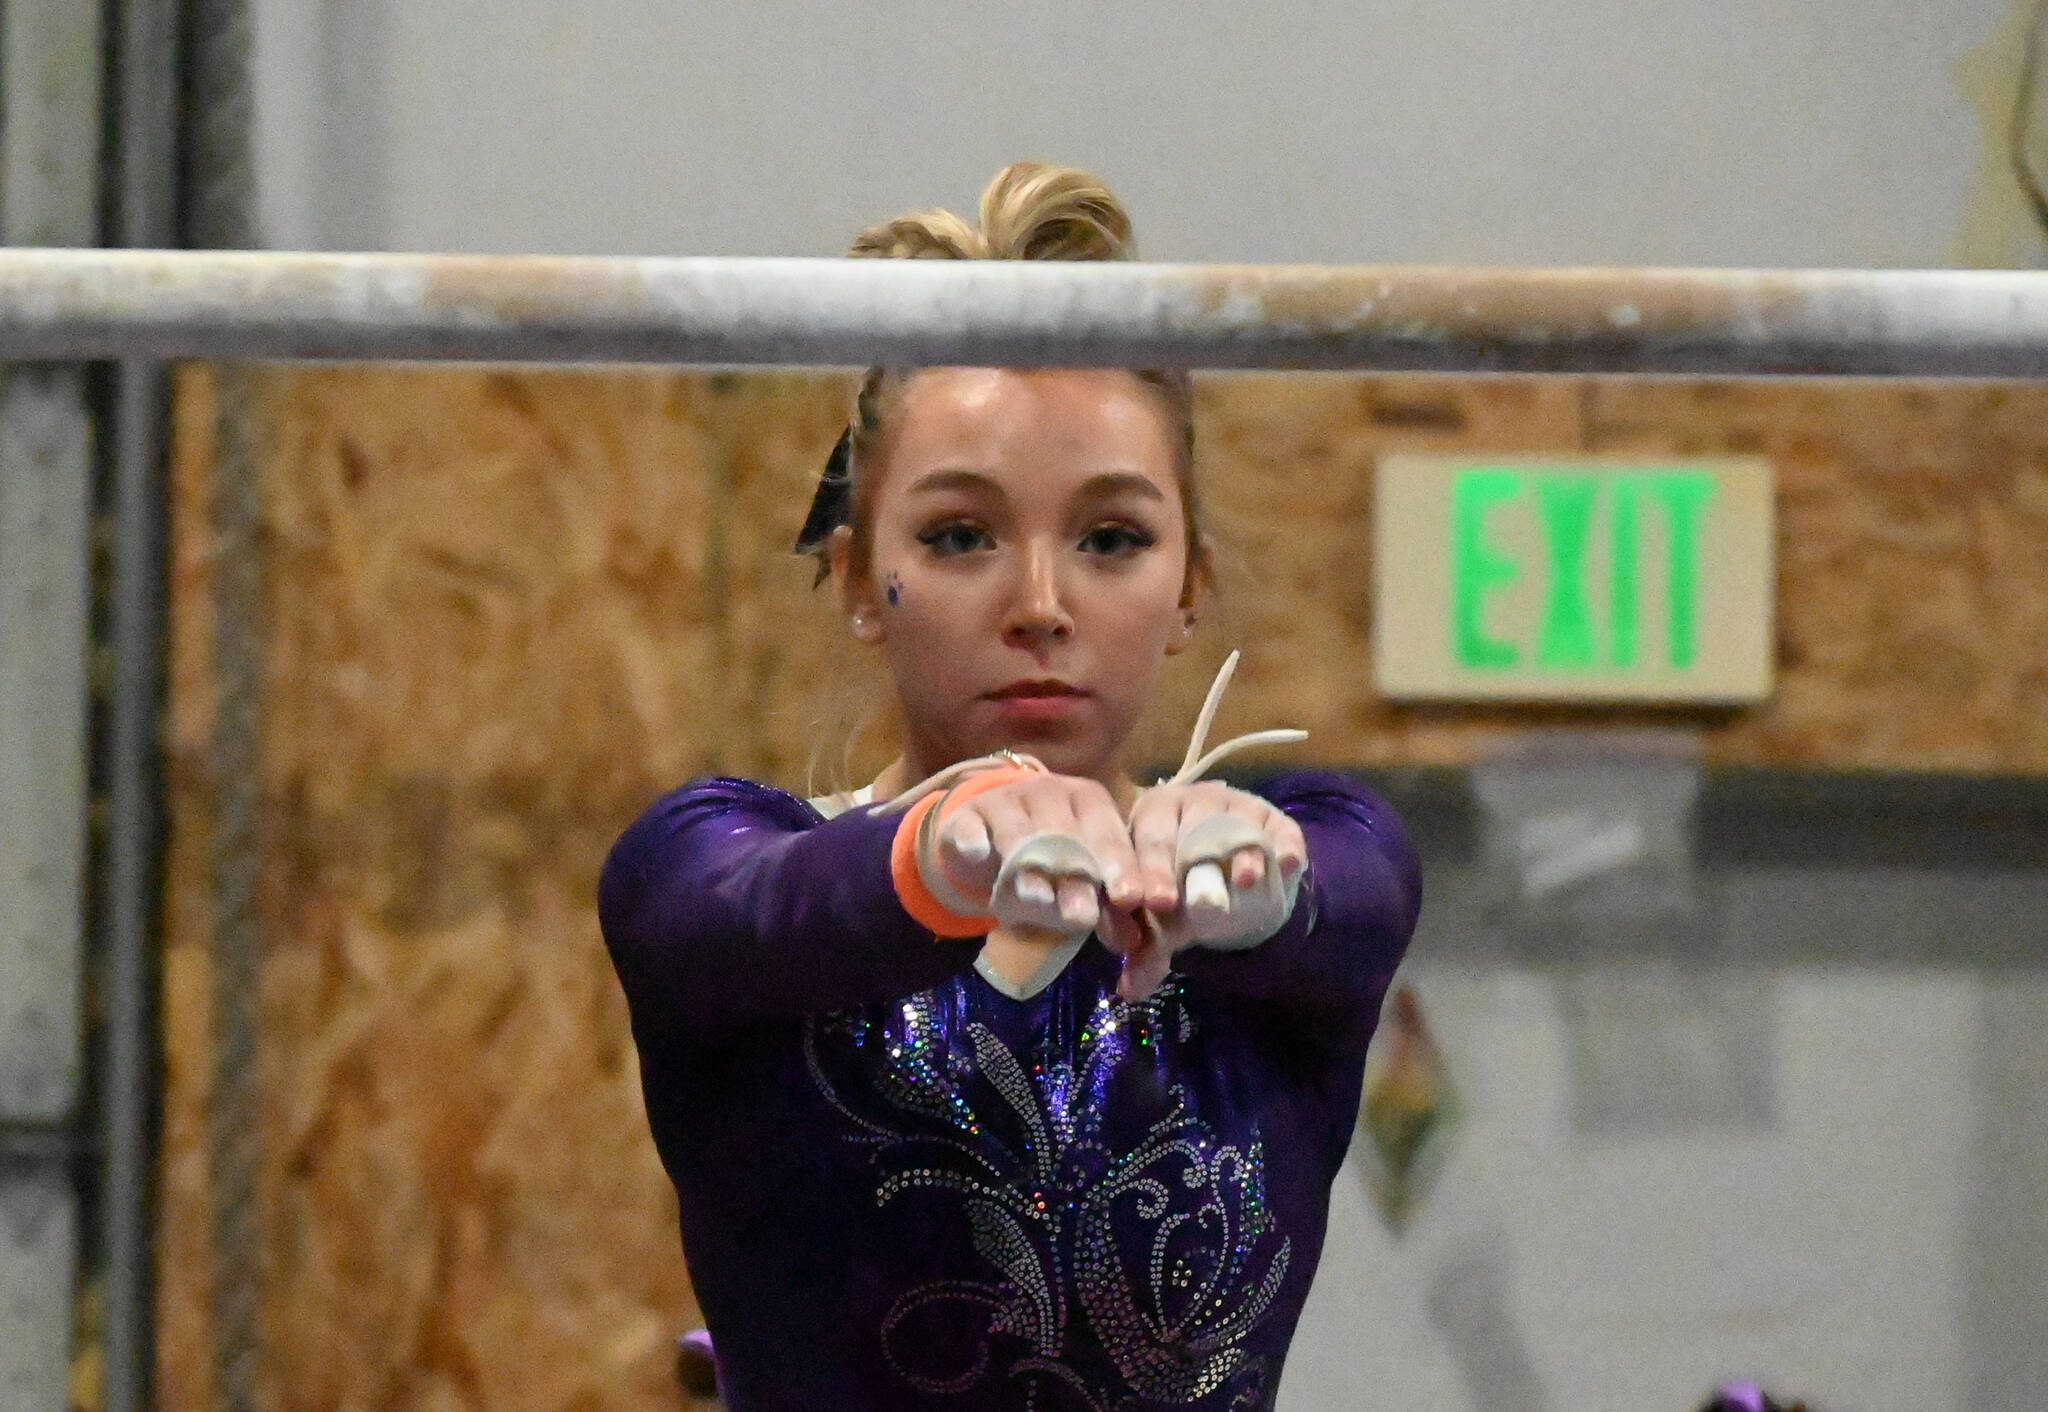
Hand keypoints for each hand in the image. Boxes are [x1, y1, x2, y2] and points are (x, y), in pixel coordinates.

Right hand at [929, 772, 1142, 934]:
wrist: (986, 840)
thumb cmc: (1048, 860)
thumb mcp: (1080, 880)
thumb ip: (1105, 907)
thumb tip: (1130, 942)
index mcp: (1088, 801)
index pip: (1109, 832)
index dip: (1120, 867)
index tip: (1128, 900)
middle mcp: (1049, 792)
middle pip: (1065, 834)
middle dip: (1076, 876)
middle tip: (1083, 916)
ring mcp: (1004, 800)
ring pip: (1018, 832)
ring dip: (1027, 867)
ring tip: (1036, 899)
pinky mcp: (964, 816)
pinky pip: (968, 826)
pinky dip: (972, 840)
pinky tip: (977, 853)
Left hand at [1115, 781, 1306, 998]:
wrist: (1230, 876)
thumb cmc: (1184, 892)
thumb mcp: (1165, 921)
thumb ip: (1148, 952)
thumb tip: (1129, 991)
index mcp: (1149, 820)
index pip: (1143, 843)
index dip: (1146, 873)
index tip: (1151, 904)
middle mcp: (1187, 803)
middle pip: (1184, 830)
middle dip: (1184, 864)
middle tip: (1189, 901)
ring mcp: (1232, 806)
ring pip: (1234, 825)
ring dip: (1242, 853)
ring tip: (1246, 880)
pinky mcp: (1270, 817)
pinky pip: (1278, 826)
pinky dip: (1284, 843)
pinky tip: (1289, 864)